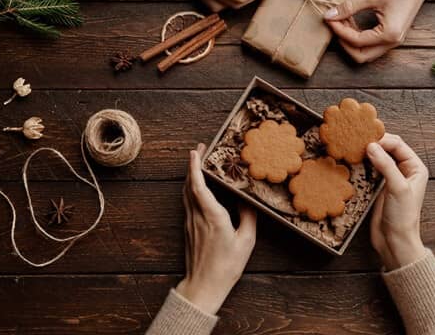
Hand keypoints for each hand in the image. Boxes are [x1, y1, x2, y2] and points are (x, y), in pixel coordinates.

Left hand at [176, 143, 256, 313]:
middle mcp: (198, 216)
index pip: (199, 186)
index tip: (196, 151)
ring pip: (186, 192)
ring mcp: (190, 222)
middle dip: (193, 164)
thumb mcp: (246, 242)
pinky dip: (191, 188)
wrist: (203, 286)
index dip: (196, 167)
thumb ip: (248, 217)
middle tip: (200, 149)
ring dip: (190, 175)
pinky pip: (187, 202)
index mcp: (213, 217)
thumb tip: (247, 200)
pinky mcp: (188, 228)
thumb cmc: (226, 266)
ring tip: (199, 162)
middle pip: (189, 184)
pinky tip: (198, 186)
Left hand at [324, 0, 434, 62]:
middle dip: (344, 43)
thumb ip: (349, 7)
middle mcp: (393, 42)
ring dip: (351, 41)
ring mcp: (394, 40)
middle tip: (335, 25)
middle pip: (361, 56)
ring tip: (342, 21)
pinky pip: (372, 43)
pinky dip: (359, 37)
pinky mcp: (393, 34)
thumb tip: (329, 15)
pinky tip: (352, 21)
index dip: (339, 31)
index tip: (329, 18)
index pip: (356, 41)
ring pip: (366, 52)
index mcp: (389, 35)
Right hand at [367, 134, 428, 269]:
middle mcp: (404, 170)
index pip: (398, 145)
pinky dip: (363, 163)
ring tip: (354, 148)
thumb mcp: (397, 188)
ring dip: (367, 152)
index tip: (366, 140)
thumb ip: (386, 165)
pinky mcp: (379, 186)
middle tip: (357, 141)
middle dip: (374, 143)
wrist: (394, 241)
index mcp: (415, 168)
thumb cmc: (403, 217)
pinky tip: (354, 161)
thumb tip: (371, 146)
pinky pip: (371, 168)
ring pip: (378, 157)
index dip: (382, 140)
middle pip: (388, 148)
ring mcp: (391, 177)